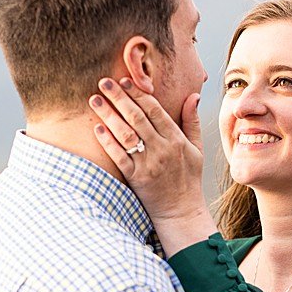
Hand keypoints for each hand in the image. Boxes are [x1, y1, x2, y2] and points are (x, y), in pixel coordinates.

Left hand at [89, 78, 215, 254]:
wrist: (181, 211)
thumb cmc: (188, 178)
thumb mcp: (197, 148)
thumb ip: (192, 121)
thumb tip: (193, 95)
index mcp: (176, 140)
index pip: (155, 110)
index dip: (138, 94)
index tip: (125, 80)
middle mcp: (162, 150)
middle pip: (137, 118)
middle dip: (119, 97)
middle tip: (104, 82)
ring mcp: (148, 164)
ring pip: (125, 135)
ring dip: (109, 115)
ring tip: (94, 100)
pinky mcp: (135, 178)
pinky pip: (119, 157)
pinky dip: (107, 142)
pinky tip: (97, 128)